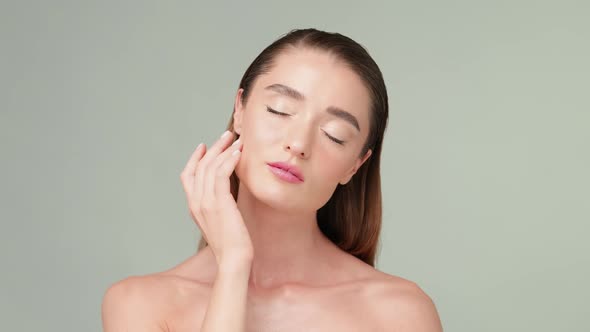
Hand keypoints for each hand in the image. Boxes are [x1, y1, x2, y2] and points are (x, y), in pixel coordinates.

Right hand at [180, 130, 252, 265]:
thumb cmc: (232, 243)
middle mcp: (196, 202)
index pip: (187, 176)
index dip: (194, 158)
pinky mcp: (219, 202)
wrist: (233, 259)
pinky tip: (238, 153)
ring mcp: (206, 202)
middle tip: (228, 135)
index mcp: (193, 207)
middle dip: (214, 147)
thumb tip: (228, 191)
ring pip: (210, 166)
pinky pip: (221, 173)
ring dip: (224, 149)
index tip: (204, 145)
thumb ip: (219, 205)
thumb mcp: (221, 220)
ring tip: (237, 140)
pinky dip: (229, 160)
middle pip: (200, 166)